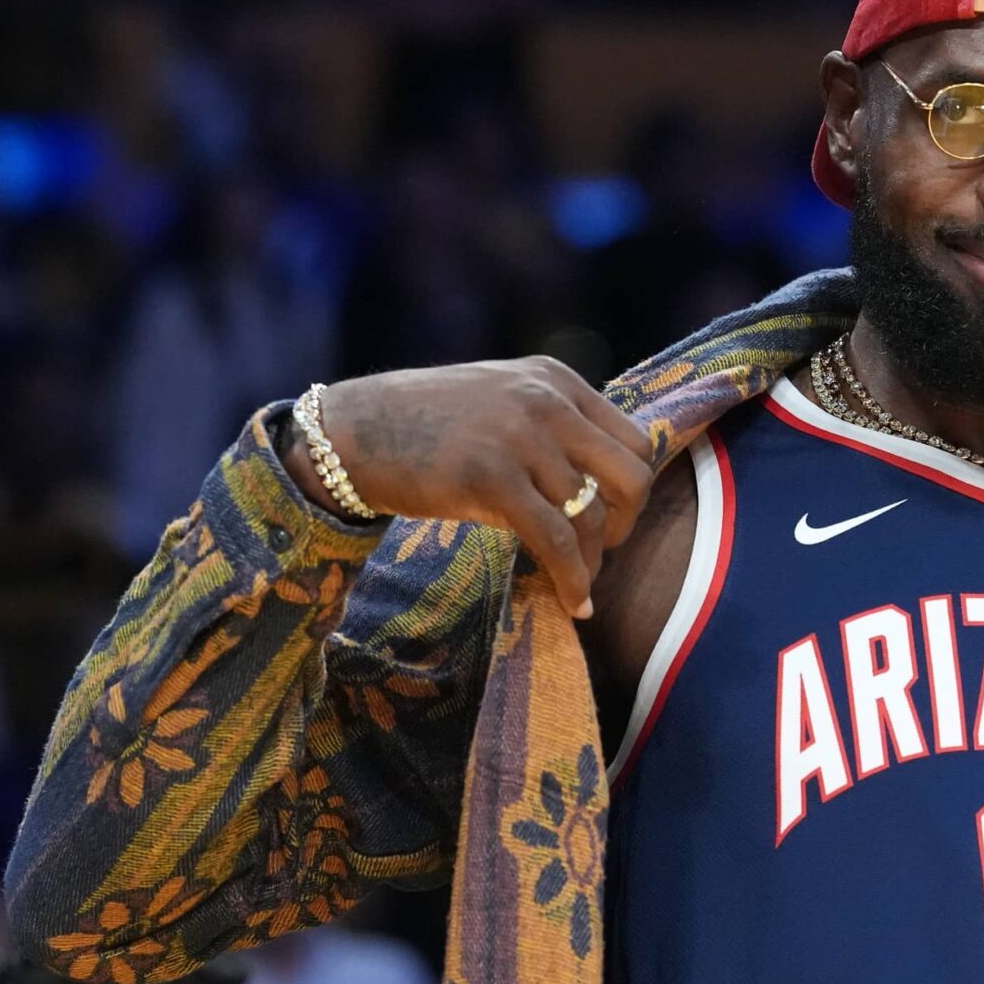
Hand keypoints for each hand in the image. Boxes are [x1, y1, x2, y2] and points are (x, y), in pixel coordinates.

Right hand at [286, 357, 655, 618]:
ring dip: (593, 562)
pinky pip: (556, 541)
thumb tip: (601, 481)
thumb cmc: (424, 425)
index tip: (613, 518)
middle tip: (602, 551)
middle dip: (626, 524)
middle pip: (631, 476)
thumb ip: (552, 424)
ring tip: (578, 586)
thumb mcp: (501, 400)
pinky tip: (574, 604)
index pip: (635, 440)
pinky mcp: (491, 477)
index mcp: (556, 379)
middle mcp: (547, 401)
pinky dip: (572, 580)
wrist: (348, 433)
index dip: (633, 489)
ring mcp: (520, 436)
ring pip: (592, 515)